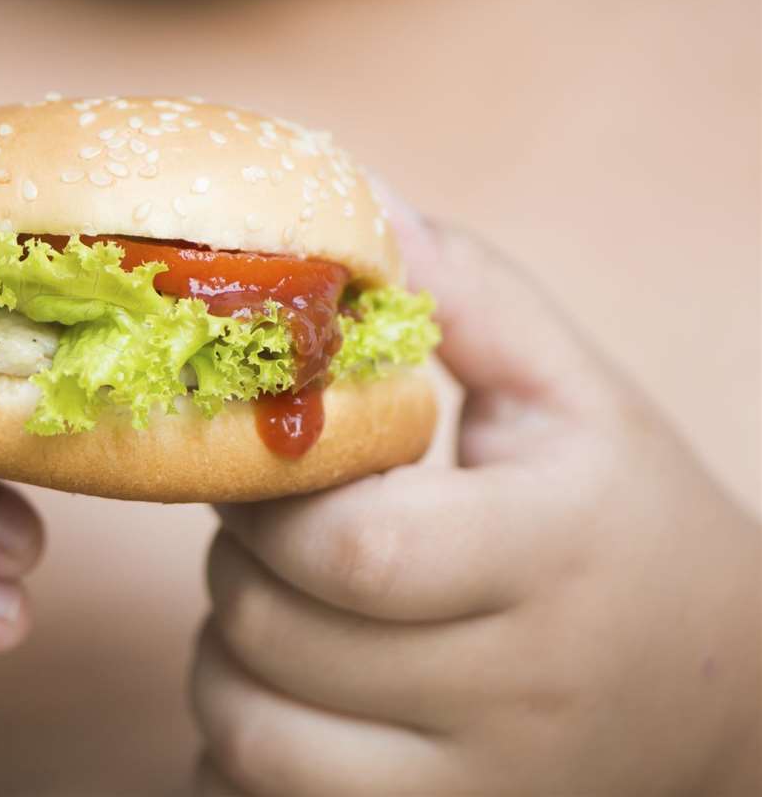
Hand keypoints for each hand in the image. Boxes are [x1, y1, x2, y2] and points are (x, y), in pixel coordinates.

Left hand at [190, 207, 759, 795]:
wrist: (722, 694)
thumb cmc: (626, 521)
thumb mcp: (572, 396)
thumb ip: (470, 296)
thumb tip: (361, 200)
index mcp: (552, 557)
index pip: (355, 548)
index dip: (270, 501)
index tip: (269, 462)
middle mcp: (520, 694)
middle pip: (277, 635)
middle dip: (235, 564)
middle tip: (272, 529)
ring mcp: (478, 792)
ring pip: (252, 734)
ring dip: (225, 659)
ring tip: (280, 610)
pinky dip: (238, 748)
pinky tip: (292, 694)